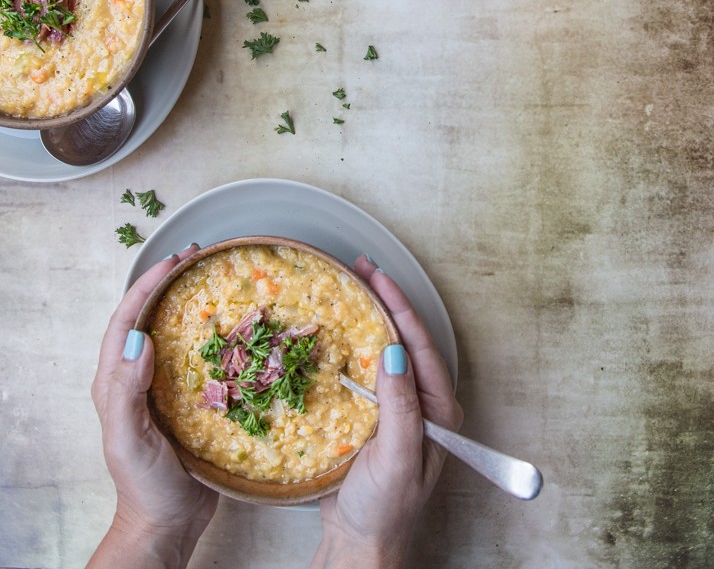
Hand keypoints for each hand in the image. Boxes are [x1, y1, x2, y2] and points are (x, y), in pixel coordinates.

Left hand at [88, 246, 217, 568]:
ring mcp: (164, 387)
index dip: (148, 285)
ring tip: (216, 278)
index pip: (127, 319)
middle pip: (150, 316)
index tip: (174, 261)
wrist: (167, 523)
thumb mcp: (127, 438)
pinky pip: (202, 357)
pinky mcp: (191, 400)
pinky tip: (238, 328)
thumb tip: (140, 340)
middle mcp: (138, 377)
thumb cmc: (143, 484)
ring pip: (176, 332)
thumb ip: (126, 390)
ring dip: (192, 302)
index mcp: (116, 380)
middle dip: (170, 282)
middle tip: (197, 256)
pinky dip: (216, 335)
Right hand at [312, 255, 462, 568]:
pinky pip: (364, 370)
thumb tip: (395, 352)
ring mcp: (397, 408)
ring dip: (368, 317)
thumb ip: (400, 407)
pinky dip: (351, 344)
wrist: (360, 546)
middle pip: (405, 339)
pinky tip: (336, 330)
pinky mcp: (372, 415)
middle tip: (362, 268)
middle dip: (385, 301)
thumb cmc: (385, 510)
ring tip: (350, 286)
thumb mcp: (397, 458)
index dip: (399, 307)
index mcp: (438, 411)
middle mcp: (421, 404)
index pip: (419, 345)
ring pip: (385, 350)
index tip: (378, 277)